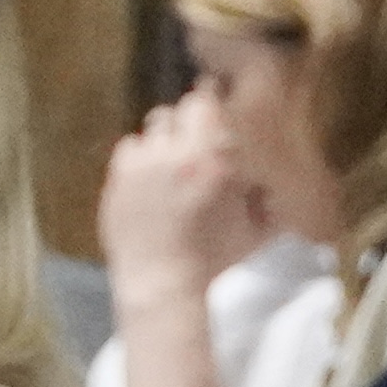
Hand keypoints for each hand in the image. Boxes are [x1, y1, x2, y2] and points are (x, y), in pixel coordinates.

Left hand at [96, 93, 269, 300]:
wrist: (165, 284)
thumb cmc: (214, 260)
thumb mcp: (254, 229)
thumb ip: (264, 198)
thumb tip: (267, 182)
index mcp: (215, 160)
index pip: (204, 103)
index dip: (208, 102)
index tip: (210, 105)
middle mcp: (178, 155)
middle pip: (176, 111)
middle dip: (186, 123)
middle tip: (192, 143)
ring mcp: (144, 166)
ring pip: (152, 129)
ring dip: (163, 141)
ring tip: (170, 165)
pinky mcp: (118, 180)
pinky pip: (128, 148)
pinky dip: (139, 157)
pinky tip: (148, 178)